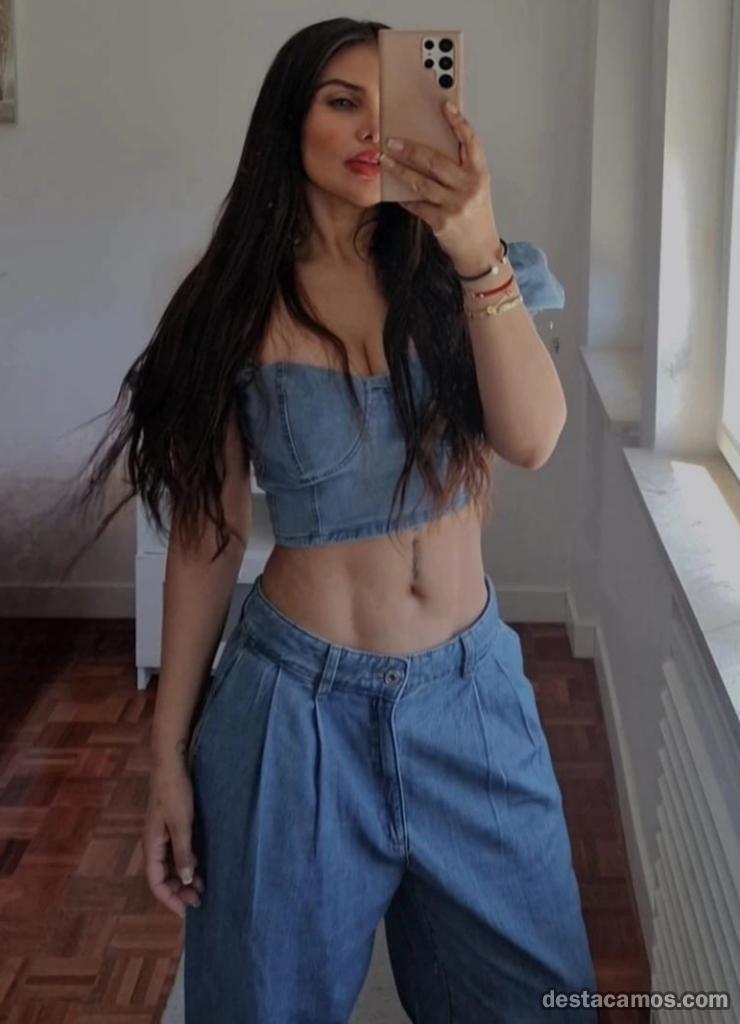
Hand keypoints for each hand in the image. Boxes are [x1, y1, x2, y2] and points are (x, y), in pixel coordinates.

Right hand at [144, 760, 204, 918]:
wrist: (172, 762)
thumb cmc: (175, 791)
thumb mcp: (181, 823)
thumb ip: (183, 852)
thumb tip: (185, 880)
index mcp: (152, 845)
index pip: (156, 883)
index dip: (170, 899)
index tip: (188, 912)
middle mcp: (155, 843)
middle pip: (164, 877)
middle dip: (180, 891)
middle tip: (201, 900)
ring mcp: (164, 834)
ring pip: (172, 865)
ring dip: (186, 878)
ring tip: (205, 887)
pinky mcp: (174, 825)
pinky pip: (178, 853)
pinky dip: (189, 863)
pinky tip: (202, 866)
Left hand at [380, 99, 500, 271]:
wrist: (480, 250)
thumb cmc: (475, 215)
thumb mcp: (475, 188)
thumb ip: (460, 169)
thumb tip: (430, 146)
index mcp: (480, 173)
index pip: (471, 141)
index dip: (458, 122)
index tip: (444, 105)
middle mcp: (469, 187)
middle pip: (436, 161)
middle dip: (411, 149)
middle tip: (392, 140)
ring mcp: (455, 205)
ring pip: (421, 183)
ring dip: (400, 170)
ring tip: (385, 160)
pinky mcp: (442, 222)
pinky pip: (416, 205)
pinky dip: (403, 196)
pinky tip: (392, 189)